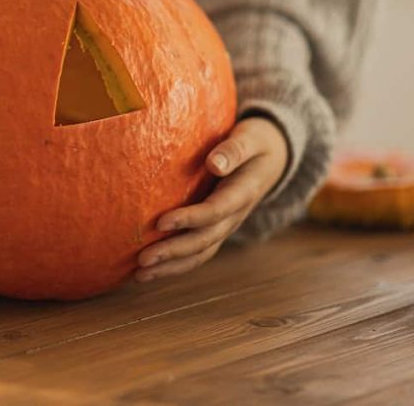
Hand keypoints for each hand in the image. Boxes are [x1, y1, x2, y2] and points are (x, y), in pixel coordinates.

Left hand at [135, 116, 288, 281]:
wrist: (273, 158)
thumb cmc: (255, 142)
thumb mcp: (250, 138)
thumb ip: (234, 150)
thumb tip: (214, 164)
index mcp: (243, 193)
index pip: (215, 211)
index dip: (189, 219)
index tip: (160, 223)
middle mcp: (234, 216)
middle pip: (204, 240)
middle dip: (174, 252)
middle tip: (143, 259)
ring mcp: (226, 226)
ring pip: (200, 254)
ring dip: (171, 267)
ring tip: (140, 275)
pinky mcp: (216, 229)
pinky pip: (197, 252)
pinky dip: (175, 265)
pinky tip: (149, 270)